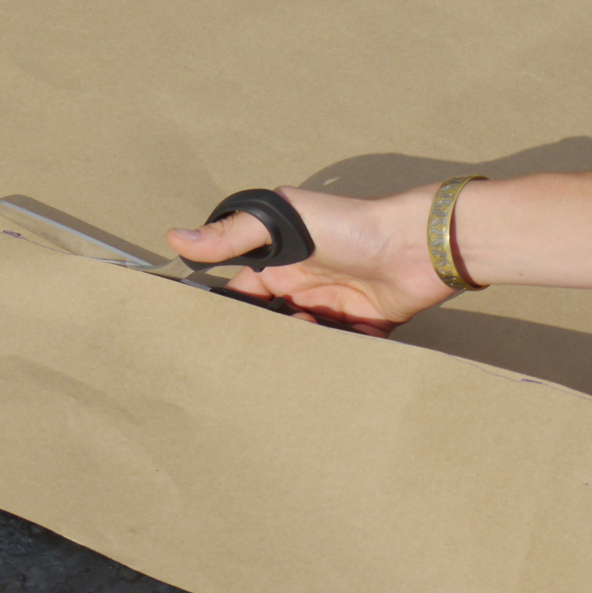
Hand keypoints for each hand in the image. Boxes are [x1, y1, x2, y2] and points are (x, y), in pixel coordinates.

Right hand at [165, 185, 454, 335]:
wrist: (417, 245)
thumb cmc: (349, 224)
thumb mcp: (284, 220)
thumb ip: (233, 234)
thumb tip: (174, 238)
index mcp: (281, 262)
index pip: (243, 294)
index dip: (229, 315)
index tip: (211, 341)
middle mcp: (303, 286)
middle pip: (272, 324)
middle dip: (263, 343)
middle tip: (256, 363)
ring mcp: (333, 308)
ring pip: (303, 343)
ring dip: (297, 354)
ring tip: (296, 357)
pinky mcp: (364, 328)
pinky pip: (341, 353)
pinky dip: (332, 362)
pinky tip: (323, 372)